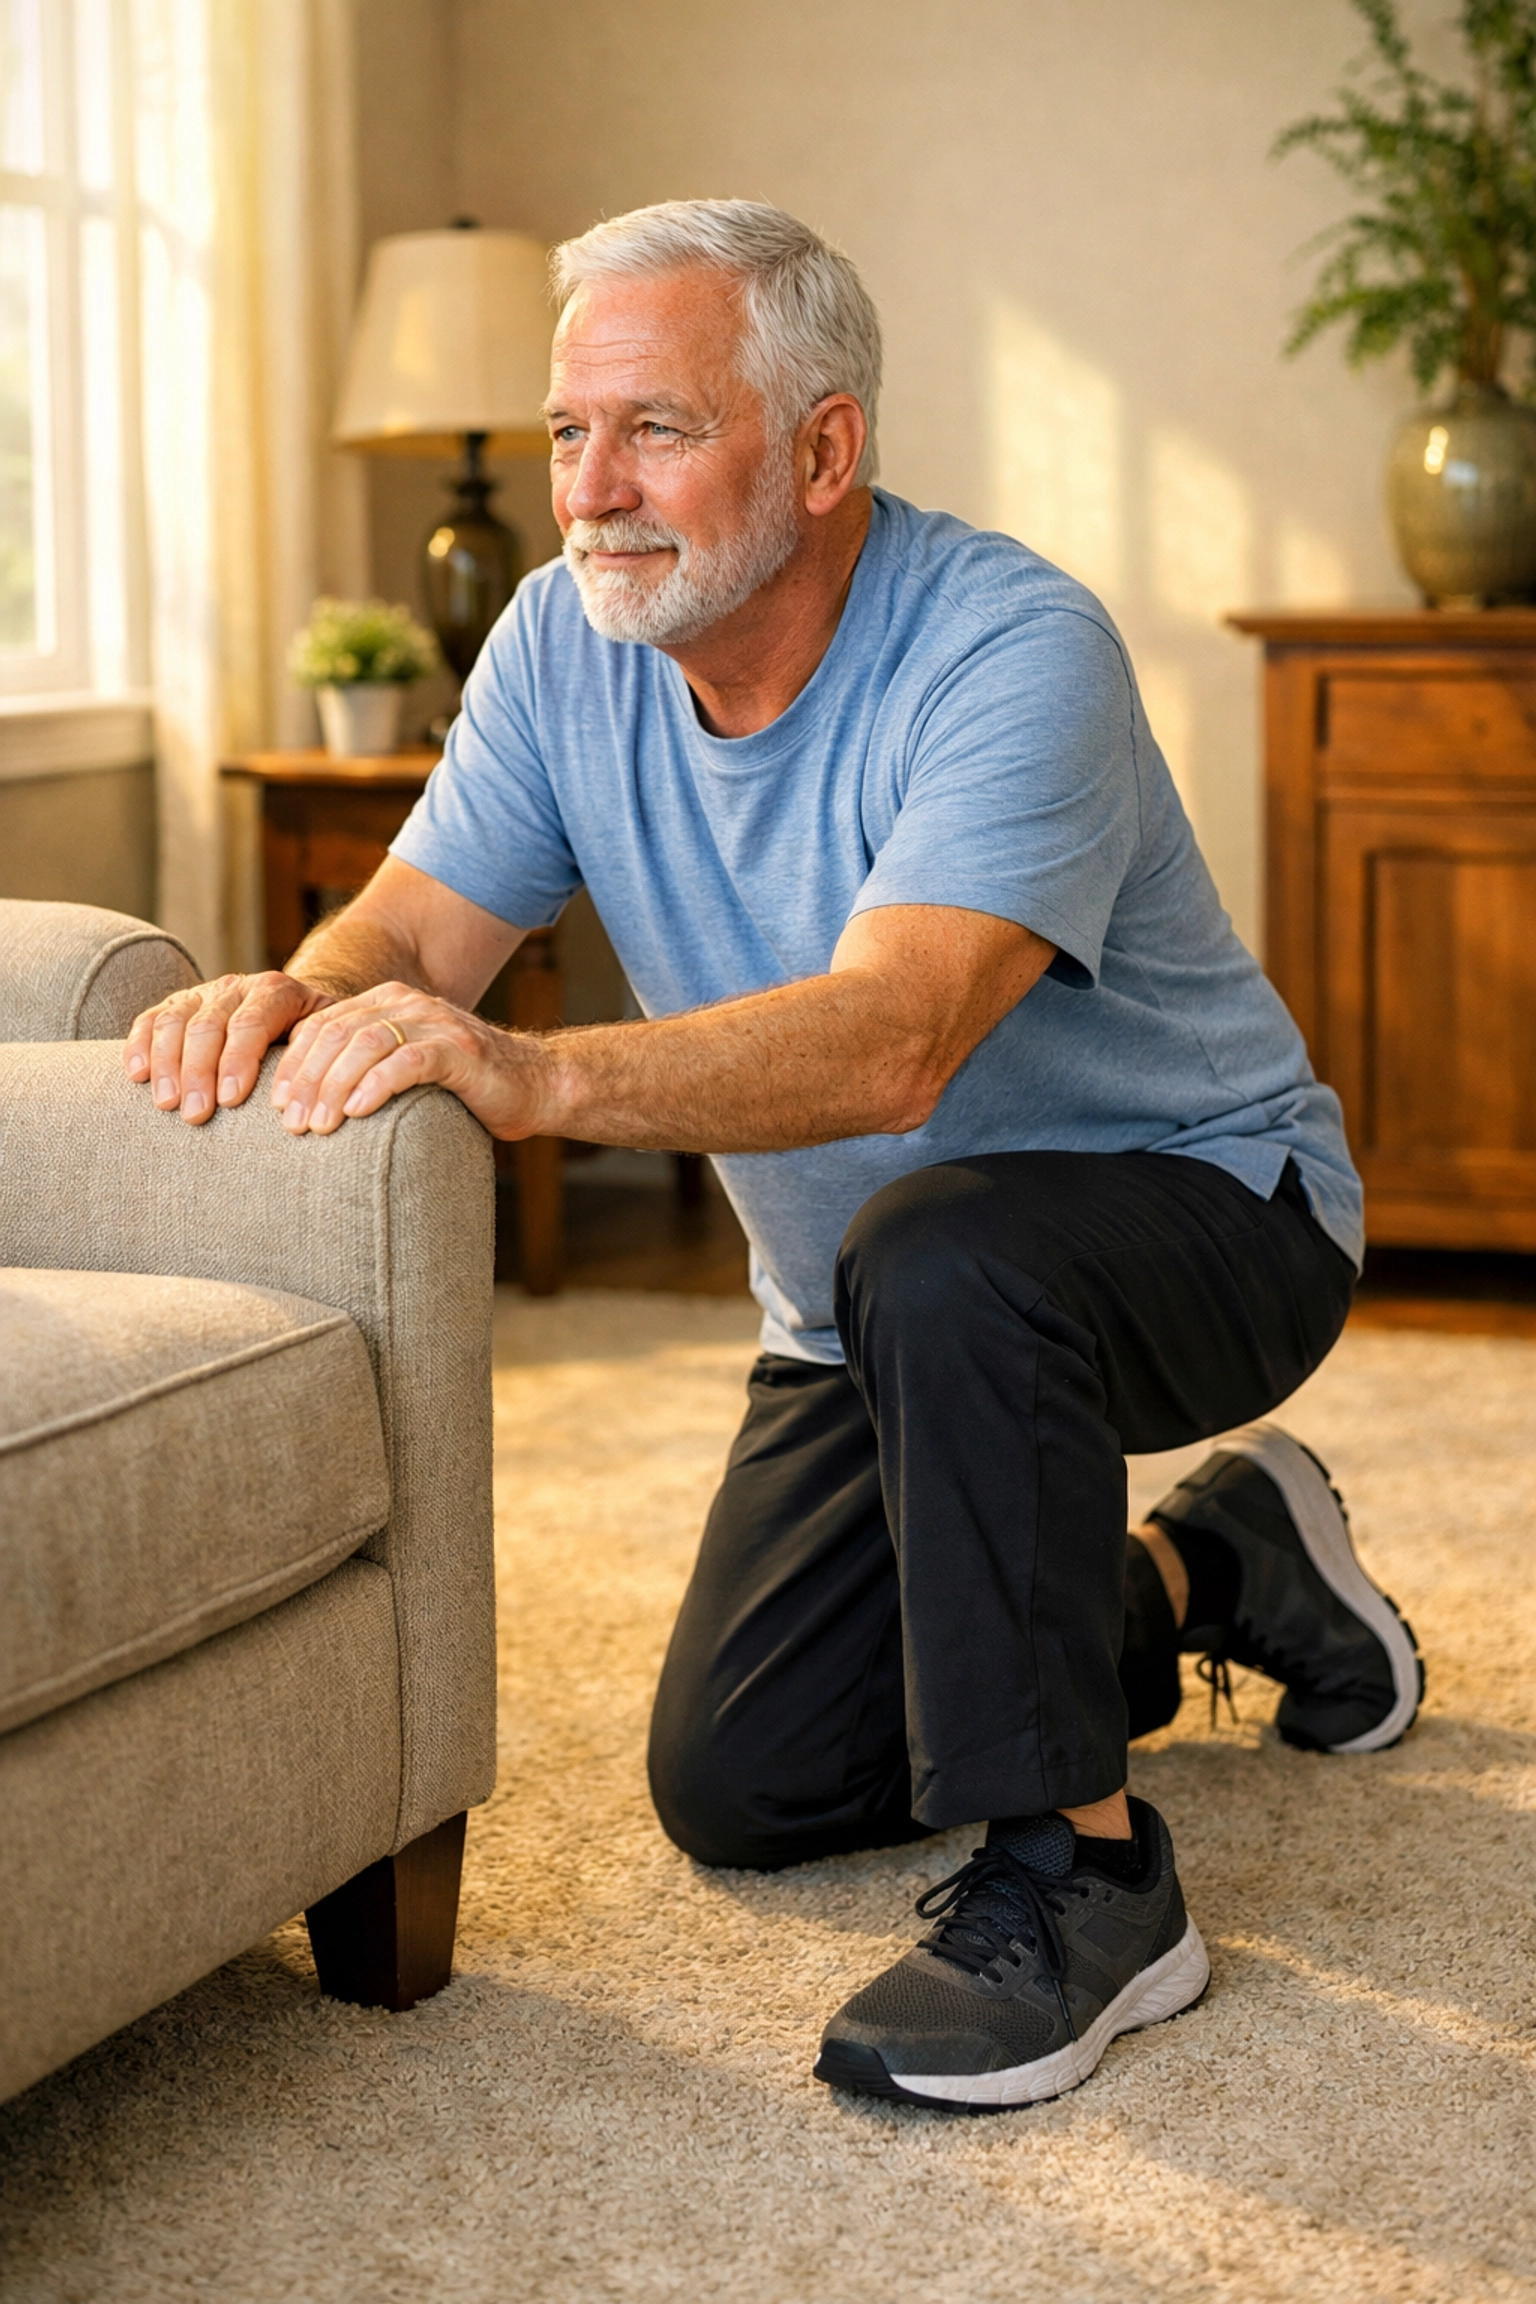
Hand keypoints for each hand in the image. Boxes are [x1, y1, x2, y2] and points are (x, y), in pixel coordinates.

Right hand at [125, 972, 331, 1122]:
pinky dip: (139, 1045)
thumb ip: (316, 1055)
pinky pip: (151, 1019)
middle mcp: (236, 987)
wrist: (295, 1007)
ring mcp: (203, 994)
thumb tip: (309, 1090)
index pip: (251, 1023)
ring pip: (175, 1022)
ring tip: (166, 1104)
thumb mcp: (324, 1039)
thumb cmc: (311, 1038)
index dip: (238, 1060)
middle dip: (199, 1072)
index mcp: (276, 992)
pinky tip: (137, 1075)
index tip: (230, 1100)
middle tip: (195, 1115)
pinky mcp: (177, 1005)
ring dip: (167, 1065)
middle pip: (208, 1025)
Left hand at [270, 981, 549, 1138]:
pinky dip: (378, 1085)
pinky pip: (410, 1062)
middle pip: (338, 1032)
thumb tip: (300, 1102)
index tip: (275, 1105)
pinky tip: (359, 1112)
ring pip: (367, 1043)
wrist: (537, 1086)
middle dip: (308, 1079)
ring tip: (319, 1126)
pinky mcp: (461, 1052)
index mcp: (387, 1002)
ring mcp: (436, 1025)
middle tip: (292, 1123)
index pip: (323, 1024)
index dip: (294, 1064)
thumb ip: (364, 1067)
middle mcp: (409, 1005)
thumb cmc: (463, 1089)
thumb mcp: (403, 1069)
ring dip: (335, 1086)